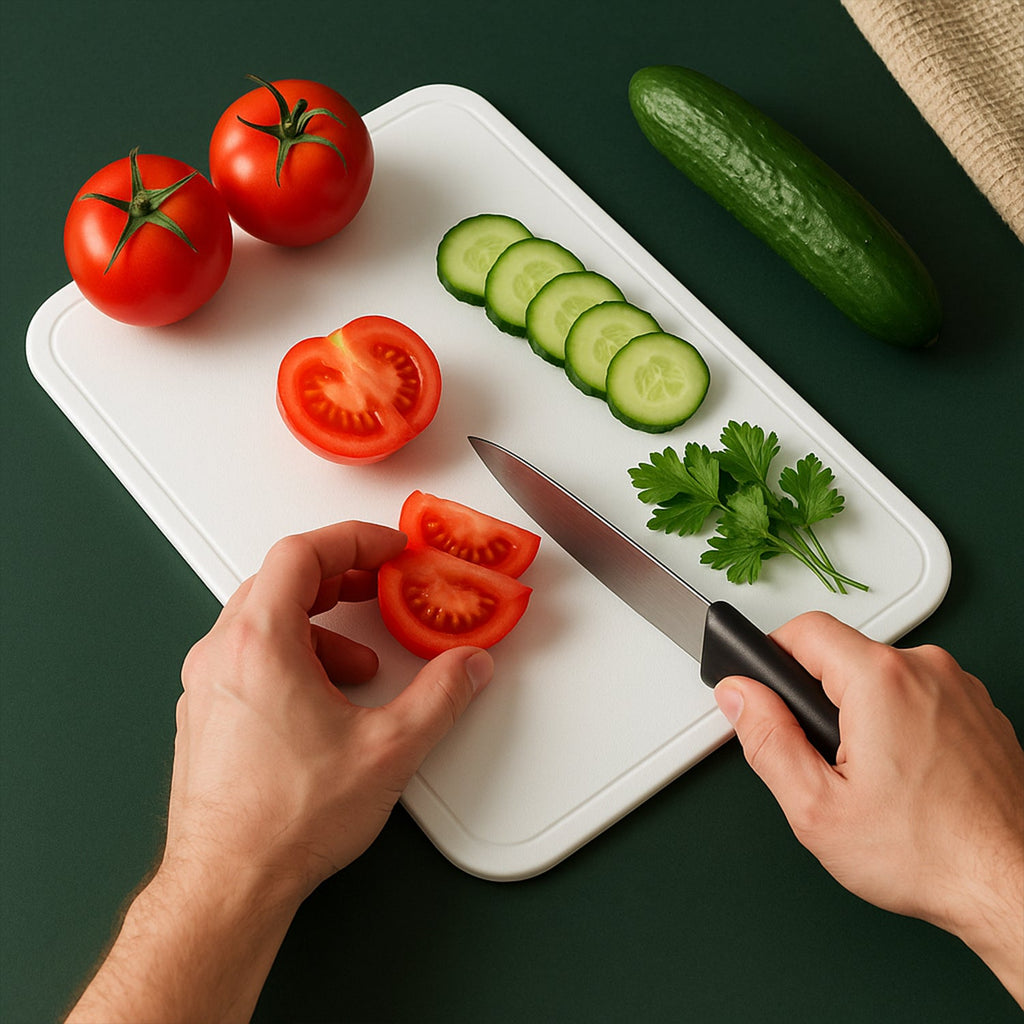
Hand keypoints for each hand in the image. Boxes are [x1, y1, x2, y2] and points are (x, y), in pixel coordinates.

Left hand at [166, 520, 492, 903]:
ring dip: (320, 624)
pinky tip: (327, 698)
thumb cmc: (283, 821)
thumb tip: (468, 667)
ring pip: (263, 620)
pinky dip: (295, 656)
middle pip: (279, 579)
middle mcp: (222, 654)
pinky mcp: (206, 714)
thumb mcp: (389, 749)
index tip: (386, 547)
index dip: (352, 538)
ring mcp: (207, 685)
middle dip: (339, 576)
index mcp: (259, 643)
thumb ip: (442, 697)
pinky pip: (250, 656)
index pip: (300, 552)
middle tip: (378, 583)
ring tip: (361, 661)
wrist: (227, 885)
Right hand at [714, 611, 1023, 1005]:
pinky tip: (905, 776)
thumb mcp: (815, 807)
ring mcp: (961, 688)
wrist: (1011, 888)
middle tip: (822, 759)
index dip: (772, 656)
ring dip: (862, 712)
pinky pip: (919, 695)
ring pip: (881, 676)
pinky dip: (901, 723)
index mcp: (881, 680)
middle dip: (819, 698)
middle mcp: (927, 669)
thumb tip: (739, 696)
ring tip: (871, 776)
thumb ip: (766, 740)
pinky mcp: (981, 710)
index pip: (804, 628)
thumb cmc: (929, 855)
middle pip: (843, 653)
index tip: (767, 692)